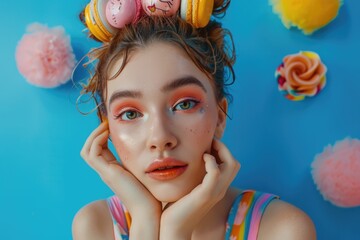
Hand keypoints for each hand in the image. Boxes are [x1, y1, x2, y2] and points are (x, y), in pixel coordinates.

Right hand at [80, 121, 161, 236]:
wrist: (148, 208)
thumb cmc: (150, 191)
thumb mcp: (144, 169)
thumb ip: (143, 159)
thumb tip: (152, 146)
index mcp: (114, 170)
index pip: (100, 149)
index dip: (103, 135)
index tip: (113, 124)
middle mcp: (106, 171)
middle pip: (89, 149)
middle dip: (96, 133)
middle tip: (107, 122)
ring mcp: (105, 173)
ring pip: (87, 151)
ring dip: (94, 135)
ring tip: (106, 125)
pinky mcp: (107, 173)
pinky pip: (92, 154)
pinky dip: (97, 141)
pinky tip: (108, 133)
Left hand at [160, 139, 239, 238]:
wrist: (173, 229)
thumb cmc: (177, 208)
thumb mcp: (189, 188)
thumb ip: (193, 177)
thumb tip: (187, 161)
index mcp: (217, 188)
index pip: (231, 165)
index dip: (223, 152)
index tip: (208, 144)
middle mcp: (220, 190)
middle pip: (235, 163)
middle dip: (224, 148)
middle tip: (210, 142)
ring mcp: (214, 192)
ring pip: (231, 165)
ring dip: (220, 151)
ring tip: (207, 148)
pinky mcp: (205, 194)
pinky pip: (216, 173)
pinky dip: (211, 161)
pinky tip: (202, 158)